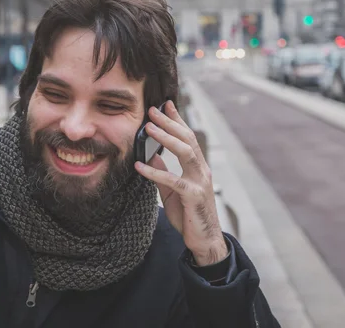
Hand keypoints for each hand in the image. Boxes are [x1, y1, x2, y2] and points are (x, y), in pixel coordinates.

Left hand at [134, 100, 227, 265]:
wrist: (204, 241)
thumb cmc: (189, 216)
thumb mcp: (171, 192)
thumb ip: (163, 173)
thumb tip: (150, 157)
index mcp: (198, 168)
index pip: (188, 138)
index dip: (177, 120)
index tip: (166, 104)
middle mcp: (201, 171)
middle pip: (187, 139)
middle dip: (170, 123)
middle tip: (153, 110)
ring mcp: (200, 182)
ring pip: (185, 153)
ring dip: (167, 138)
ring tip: (149, 128)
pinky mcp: (193, 196)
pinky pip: (173, 181)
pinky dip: (155, 172)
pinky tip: (139, 165)